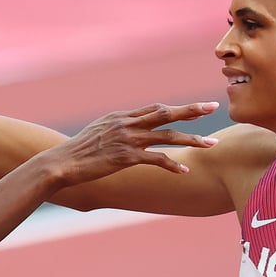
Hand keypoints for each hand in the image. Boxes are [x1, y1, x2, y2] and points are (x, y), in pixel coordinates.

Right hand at [41, 102, 219, 186]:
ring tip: (211, 144)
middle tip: (213, 105)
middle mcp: (127, 123)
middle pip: (166, 113)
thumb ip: (116, 129)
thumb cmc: (78, 151)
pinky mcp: (126, 157)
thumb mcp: (98, 132)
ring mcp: (128, 139)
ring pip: (167, 135)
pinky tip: (183, 171)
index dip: (177, 108)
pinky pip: (156, 159)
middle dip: (192, 110)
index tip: (197, 107)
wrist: (63, 162)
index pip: (155, 108)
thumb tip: (126, 130)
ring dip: (192, 138)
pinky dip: (172, 164)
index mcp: (121, 116)